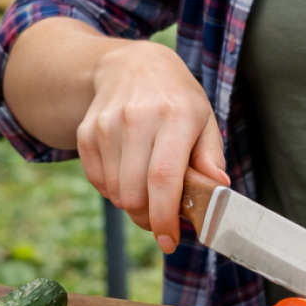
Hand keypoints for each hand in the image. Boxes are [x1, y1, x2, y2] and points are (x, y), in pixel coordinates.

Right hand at [76, 41, 228, 253]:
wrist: (132, 65)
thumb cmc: (176, 97)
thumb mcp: (204, 118)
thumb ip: (211, 156)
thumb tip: (218, 188)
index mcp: (175, 116)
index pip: (164, 179)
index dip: (165, 217)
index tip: (170, 241)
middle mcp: (138, 119)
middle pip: (135, 193)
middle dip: (149, 218)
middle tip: (162, 216)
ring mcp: (107, 124)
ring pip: (115, 192)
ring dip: (132, 204)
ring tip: (148, 189)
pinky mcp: (87, 132)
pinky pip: (97, 181)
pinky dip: (113, 189)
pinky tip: (129, 172)